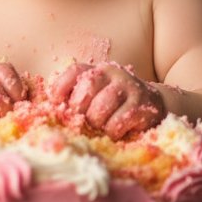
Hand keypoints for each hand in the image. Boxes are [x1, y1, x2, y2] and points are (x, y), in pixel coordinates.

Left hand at [48, 62, 165, 139]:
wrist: (152, 106)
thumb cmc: (115, 106)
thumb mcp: (94, 97)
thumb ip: (75, 100)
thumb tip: (49, 112)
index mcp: (95, 71)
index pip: (74, 72)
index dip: (61, 87)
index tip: (57, 102)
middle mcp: (111, 74)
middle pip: (86, 89)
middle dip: (81, 110)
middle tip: (85, 120)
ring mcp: (128, 86)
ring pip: (101, 107)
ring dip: (97, 123)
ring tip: (101, 126)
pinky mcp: (142, 103)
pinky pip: (118, 121)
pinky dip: (113, 131)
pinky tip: (116, 130)